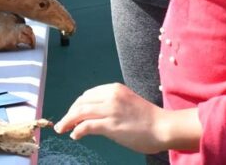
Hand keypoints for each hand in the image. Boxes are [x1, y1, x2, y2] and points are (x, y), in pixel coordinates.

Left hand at [55, 84, 177, 153]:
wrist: (163, 127)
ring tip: (62, 128)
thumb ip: (111, 105)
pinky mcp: (111, 125)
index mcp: (114, 89)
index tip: (72, 114)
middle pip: (81, 102)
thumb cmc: (148, 119)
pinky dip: (77, 130)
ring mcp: (110, 110)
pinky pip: (86, 126)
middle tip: (63, 123)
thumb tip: (93, 116)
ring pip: (80, 112)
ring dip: (68, 121)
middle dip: (70, 113)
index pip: (88, 95)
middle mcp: (110, 96)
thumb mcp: (127, 103)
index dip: (77, 105)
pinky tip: (74, 135)